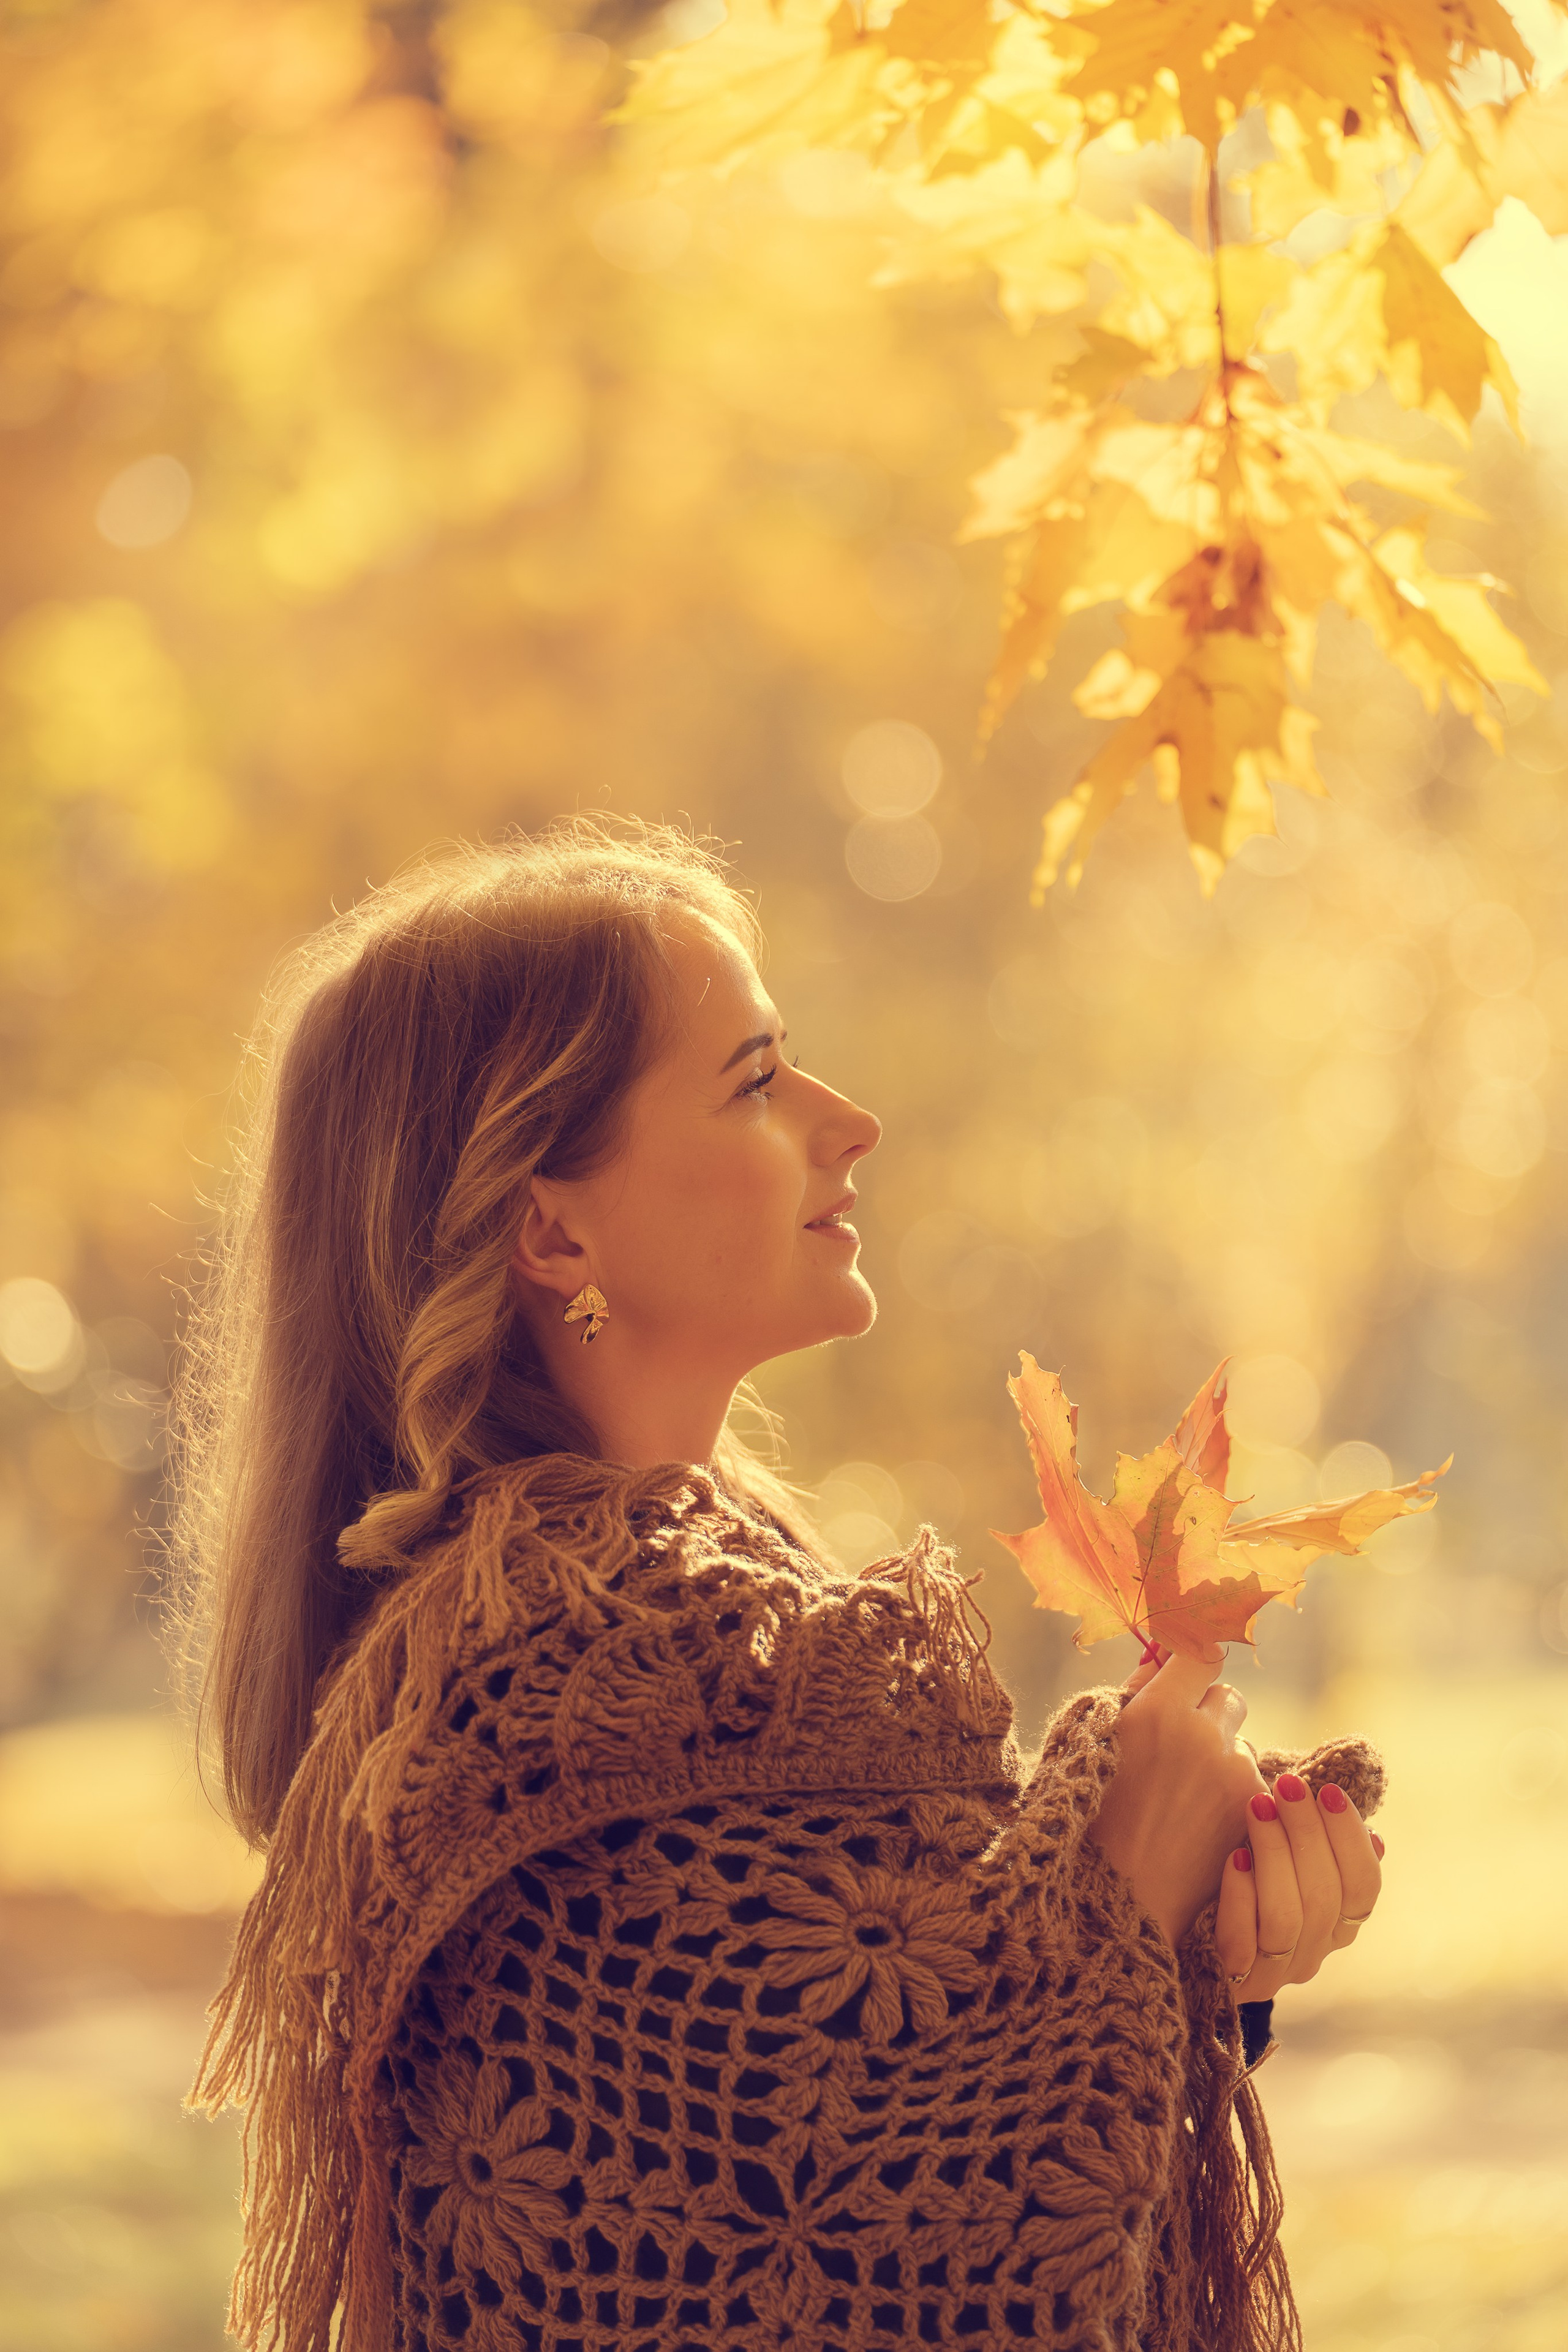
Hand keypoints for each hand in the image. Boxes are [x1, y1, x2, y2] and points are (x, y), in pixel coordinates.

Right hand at [1089, 1643, 1265, 1948]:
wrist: (1117, 1903)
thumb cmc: (1089, 1818)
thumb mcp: (1092, 1743)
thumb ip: (1132, 1693)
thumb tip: (1163, 1657)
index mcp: (1157, 1709)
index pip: (1200, 1653)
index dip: (1192, 1661)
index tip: (1185, 1671)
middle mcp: (1205, 1735)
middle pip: (1227, 1696)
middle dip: (1208, 1713)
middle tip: (1179, 1746)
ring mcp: (1236, 1775)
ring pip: (1241, 1745)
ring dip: (1220, 1760)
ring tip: (1181, 1803)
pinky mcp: (1254, 1812)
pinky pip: (1253, 1786)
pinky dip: (1233, 1799)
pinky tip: (1199, 1826)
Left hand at [1217, 1771, 1385, 1998]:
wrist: (1181, 1937)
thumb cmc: (1241, 1886)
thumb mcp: (1287, 1867)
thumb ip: (1322, 1853)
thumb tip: (1374, 1835)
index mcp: (1336, 1927)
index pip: (1364, 1888)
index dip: (1351, 1838)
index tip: (1328, 1790)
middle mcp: (1312, 1954)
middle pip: (1326, 1897)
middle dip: (1308, 1832)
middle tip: (1287, 1786)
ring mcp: (1274, 1974)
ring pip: (1287, 1918)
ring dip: (1274, 1854)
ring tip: (1257, 1806)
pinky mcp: (1233, 1980)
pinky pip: (1243, 1943)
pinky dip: (1241, 1897)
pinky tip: (1235, 1858)